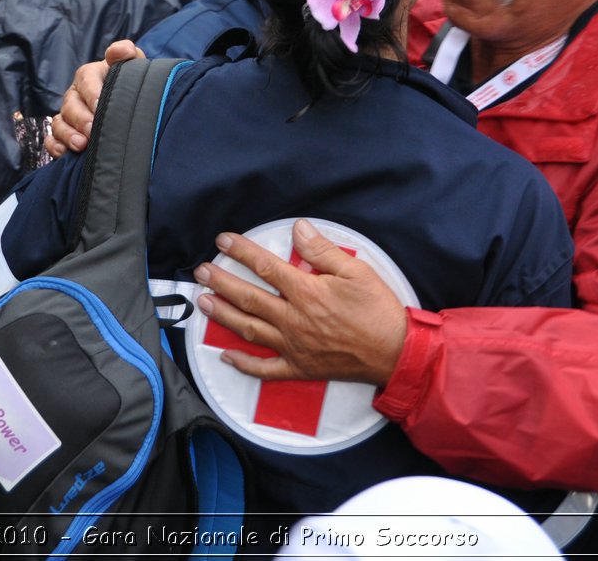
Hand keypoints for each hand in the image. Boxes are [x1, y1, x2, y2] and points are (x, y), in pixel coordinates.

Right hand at [44, 39, 142, 156]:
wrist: (129, 103)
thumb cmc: (129, 83)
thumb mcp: (132, 65)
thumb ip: (127, 53)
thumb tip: (121, 51)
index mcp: (88, 75)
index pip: (86, 80)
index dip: (92, 94)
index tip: (100, 107)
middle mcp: (75, 95)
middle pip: (70, 105)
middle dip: (80, 119)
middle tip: (92, 131)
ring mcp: (67, 115)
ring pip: (59, 123)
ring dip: (67, 134)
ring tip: (81, 145)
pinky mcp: (63, 134)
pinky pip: (51, 139)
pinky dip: (55, 146)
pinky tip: (64, 153)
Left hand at [192, 218, 407, 385]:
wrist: (396, 353)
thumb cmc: (378, 311)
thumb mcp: (356, 271)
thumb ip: (322, 251)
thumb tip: (298, 230)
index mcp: (307, 293)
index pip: (265, 267)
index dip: (242, 252)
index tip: (223, 241)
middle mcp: (294, 320)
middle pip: (249, 297)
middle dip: (221, 282)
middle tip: (201, 272)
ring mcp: (294, 346)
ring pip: (250, 329)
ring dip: (224, 314)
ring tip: (204, 302)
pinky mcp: (300, 367)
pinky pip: (266, 369)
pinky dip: (244, 365)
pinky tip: (225, 356)